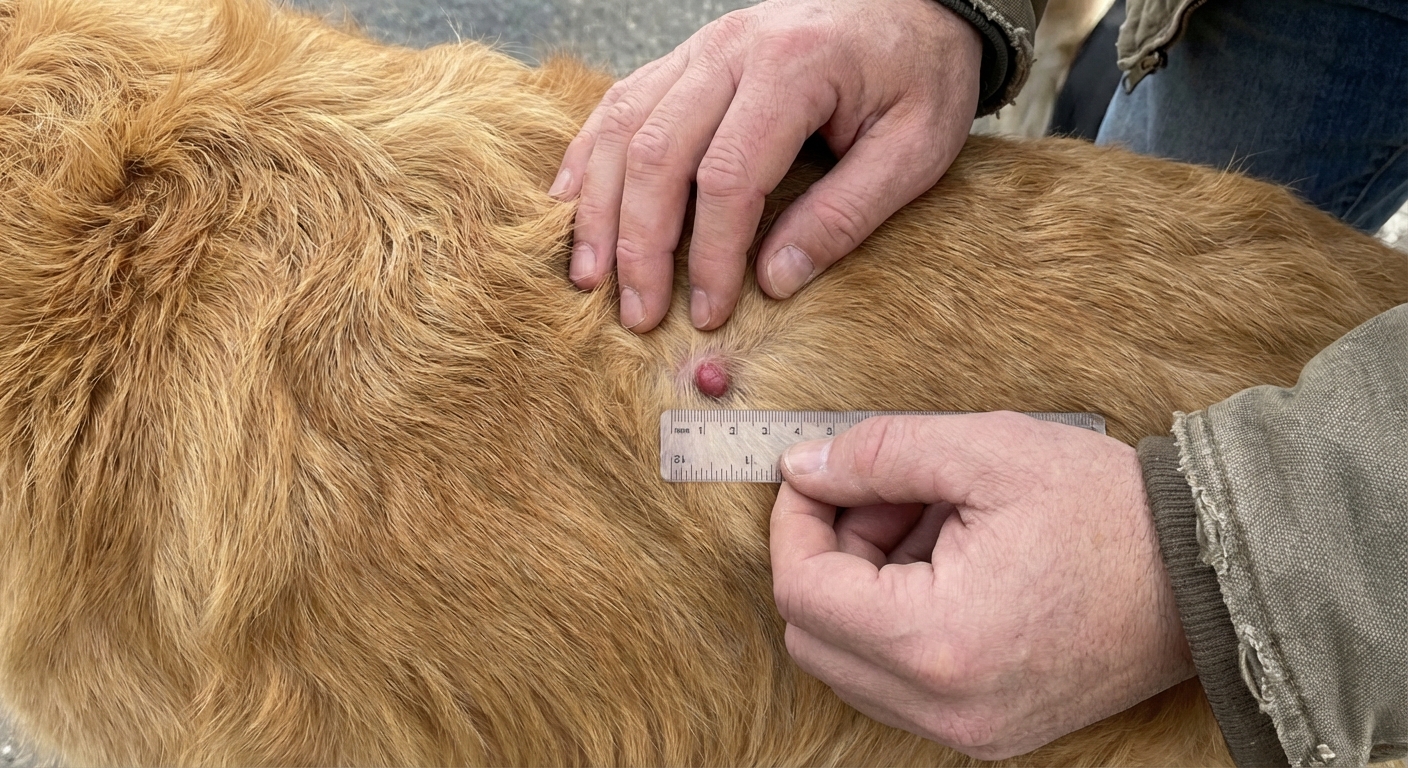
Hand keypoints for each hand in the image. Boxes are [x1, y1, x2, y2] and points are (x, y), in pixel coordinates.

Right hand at [549, 0, 981, 331]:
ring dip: (598, 208)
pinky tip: (570, 206)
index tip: (710, 312)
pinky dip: (587, 158)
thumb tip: (775, 282)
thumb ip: (846, 215)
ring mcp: (701, 48)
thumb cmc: (921, 75)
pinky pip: (619, 103)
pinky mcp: (687, 58)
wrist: (916, 4)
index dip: (711, 253)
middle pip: (657, 152)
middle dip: (640, 243)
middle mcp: (732, 49)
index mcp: (794, 67)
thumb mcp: (914, 150)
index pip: (728, 175)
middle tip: (638, 313)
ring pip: (623, 127)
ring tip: (591, 277)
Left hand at [769, 412, 1195, 759]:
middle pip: (814, 634)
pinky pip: (898, 684)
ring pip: (850, 663)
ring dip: (862, 589)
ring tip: (928, 525)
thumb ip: (877, 454)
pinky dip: (897, 623)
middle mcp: (945, 707)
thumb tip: (802, 468)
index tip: (816, 475)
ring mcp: (968, 731)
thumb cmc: (1109, 511)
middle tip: (884, 496)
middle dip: (829, 554)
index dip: (794, 522)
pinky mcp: (989, 731)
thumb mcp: (986, 449)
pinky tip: (948, 565)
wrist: (1209, 577)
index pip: (802, 591)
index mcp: (938, 642)